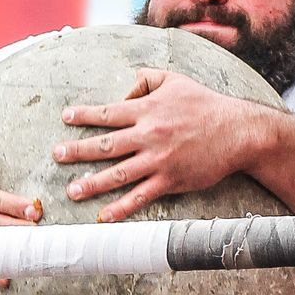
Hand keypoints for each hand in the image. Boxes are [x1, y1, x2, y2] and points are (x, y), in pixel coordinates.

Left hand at [52, 71, 271, 221]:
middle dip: (78, 151)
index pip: (108, 113)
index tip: (66, 118)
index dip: (84, 115)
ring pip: (118, 174)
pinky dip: (122, 208)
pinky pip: (141, 196)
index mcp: (147, 110)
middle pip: (105, 145)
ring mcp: (158, 160)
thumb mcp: (175, 80)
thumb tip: (125, 86)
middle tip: (57, 156)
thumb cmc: (206, 104)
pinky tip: (104, 215)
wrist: (238, 131)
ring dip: (92, 184)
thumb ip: (147, 79)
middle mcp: (149, 135)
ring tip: (72, 190)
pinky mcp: (170, 180)